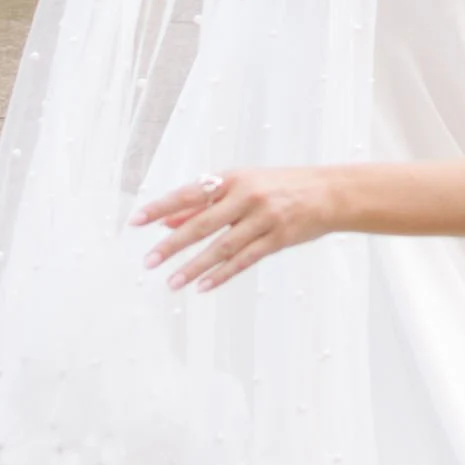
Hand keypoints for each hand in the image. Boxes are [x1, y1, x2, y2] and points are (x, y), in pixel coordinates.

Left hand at [137, 167, 335, 290]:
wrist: (329, 192)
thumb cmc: (279, 186)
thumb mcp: (242, 185)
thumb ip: (204, 203)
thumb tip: (166, 221)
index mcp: (233, 178)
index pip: (188, 193)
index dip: (160, 207)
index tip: (135, 221)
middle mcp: (246, 196)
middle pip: (201, 223)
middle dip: (172, 244)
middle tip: (148, 261)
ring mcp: (263, 218)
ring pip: (221, 247)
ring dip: (193, 267)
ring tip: (171, 283)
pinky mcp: (278, 238)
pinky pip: (244, 260)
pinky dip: (221, 274)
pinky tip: (202, 286)